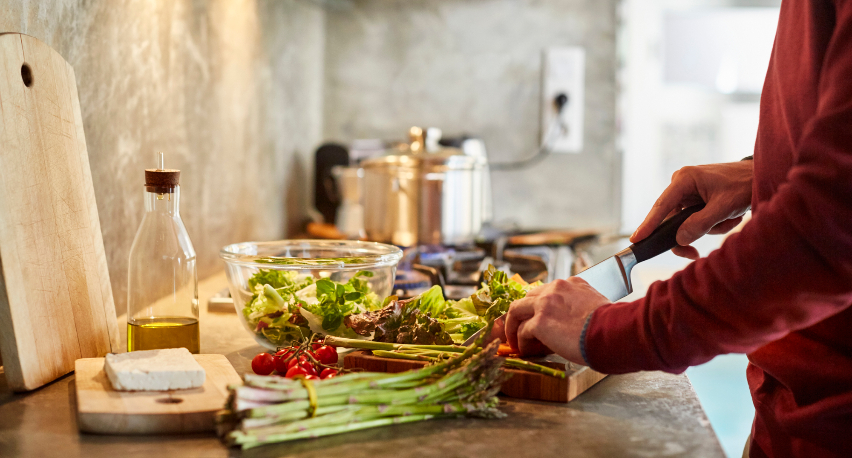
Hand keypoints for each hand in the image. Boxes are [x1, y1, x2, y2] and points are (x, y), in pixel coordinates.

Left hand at [504, 278, 610, 363]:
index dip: (540, 307)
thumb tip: (579, 323)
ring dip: (513, 327)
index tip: (540, 319)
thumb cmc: (613, 325)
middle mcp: (556, 288)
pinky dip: (521, 342)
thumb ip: (583, 306)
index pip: (548, 291)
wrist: (615, 332)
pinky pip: (522, 331)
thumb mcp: (598, 305)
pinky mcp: (540, 322)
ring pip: (516, 310)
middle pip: (528, 297)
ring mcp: (545, 304)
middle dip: (522, 314)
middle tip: (521, 329)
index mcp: (572, 284)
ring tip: (515, 341)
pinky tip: (526, 351)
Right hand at [630, 161, 752, 259]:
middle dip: (690, 233)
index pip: (662, 206)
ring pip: (686, 223)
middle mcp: (681, 184)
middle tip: (693, 254)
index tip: (636, 239)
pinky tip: (728, 216)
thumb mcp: (723, 207)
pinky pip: (695, 220)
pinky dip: (712, 224)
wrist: (760, 176)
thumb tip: (679, 239)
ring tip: (730, 219)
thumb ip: (700, 224)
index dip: (648, 225)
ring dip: (709, 227)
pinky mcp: (696, 198)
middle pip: (672, 219)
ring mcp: (688, 191)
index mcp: (684, 179)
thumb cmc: (743, 185)